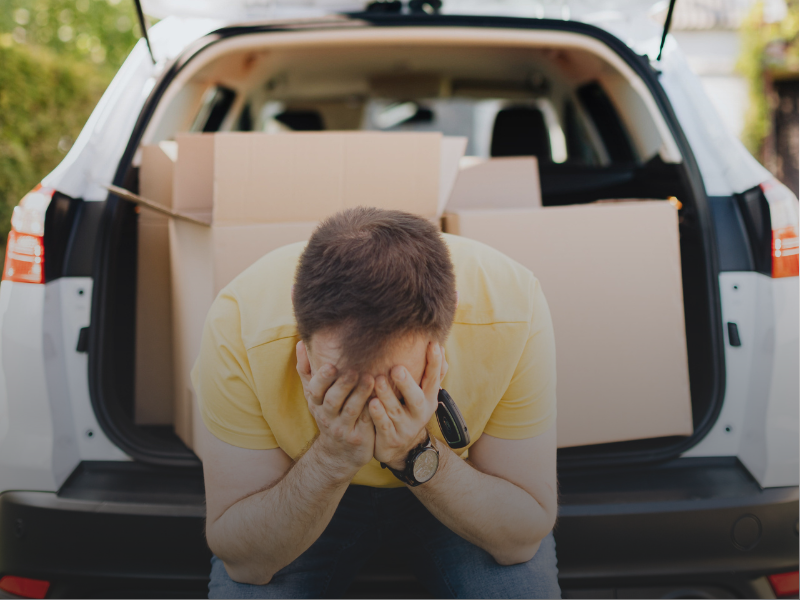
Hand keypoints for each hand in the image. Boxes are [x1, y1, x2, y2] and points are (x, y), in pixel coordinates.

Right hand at [296, 341, 375, 476]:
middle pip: (332, 400)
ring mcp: (342, 428)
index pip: (315, 390)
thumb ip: (306, 370)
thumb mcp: (314, 397)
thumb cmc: (328, 415)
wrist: (338, 453)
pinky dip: (372, 409)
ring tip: (370, 378)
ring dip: (360, 394)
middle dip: (342, 385)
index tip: (331, 365)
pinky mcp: (358, 437)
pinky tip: (381, 396)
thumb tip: (300, 343)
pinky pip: (366, 421)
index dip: (322, 378)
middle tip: (353, 370)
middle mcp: (327, 416)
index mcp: (316, 403)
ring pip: (351, 410)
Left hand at [369, 342, 447, 470]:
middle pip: (416, 398)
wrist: (401, 448)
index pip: (433, 379)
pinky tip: (371, 403)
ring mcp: (405, 427)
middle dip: (407, 384)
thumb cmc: (409, 411)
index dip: (434, 363)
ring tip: (378, 380)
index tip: (433, 345)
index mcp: (429, 399)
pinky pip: (383, 426)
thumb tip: (440, 347)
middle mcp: (420, 413)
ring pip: (395, 411)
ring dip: (387, 395)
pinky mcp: (391, 438)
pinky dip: (378, 415)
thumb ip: (432, 374)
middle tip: (397, 368)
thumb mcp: (424, 395)